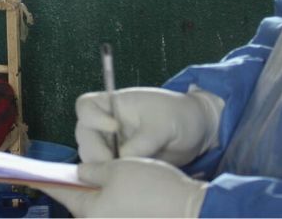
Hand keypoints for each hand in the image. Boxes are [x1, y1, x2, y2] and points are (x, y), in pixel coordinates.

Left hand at [38, 159, 207, 217]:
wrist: (189, 209)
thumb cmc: (151, 187)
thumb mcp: (118, 168)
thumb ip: (93, 170)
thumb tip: (80, 173)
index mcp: (90, 211)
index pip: (62, 193)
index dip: (49, 181)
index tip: (34, 175)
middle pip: (81, 201)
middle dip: (82, 184)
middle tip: (84, 166)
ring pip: (99, 206)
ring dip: (101, 191)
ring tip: (109, 173)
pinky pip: (114, 211)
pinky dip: (114, 199)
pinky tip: (124, 186)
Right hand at [75, 87, 223, 164]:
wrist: (197, 132)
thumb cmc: (180, 116)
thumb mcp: (163, 125)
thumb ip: (143, 142)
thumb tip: (122, 159)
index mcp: (114, 104)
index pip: (85, 106)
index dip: (93, 117)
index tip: (115, 127)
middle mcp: (107, 123)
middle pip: (84, 136)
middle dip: (96, 152)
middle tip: (116, 162)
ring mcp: (112, 143)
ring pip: (92, 157)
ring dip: (104, 166)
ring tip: (128, 169)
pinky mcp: (120, 160)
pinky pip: (106, 170)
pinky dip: (113, 175)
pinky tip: (131, 176)